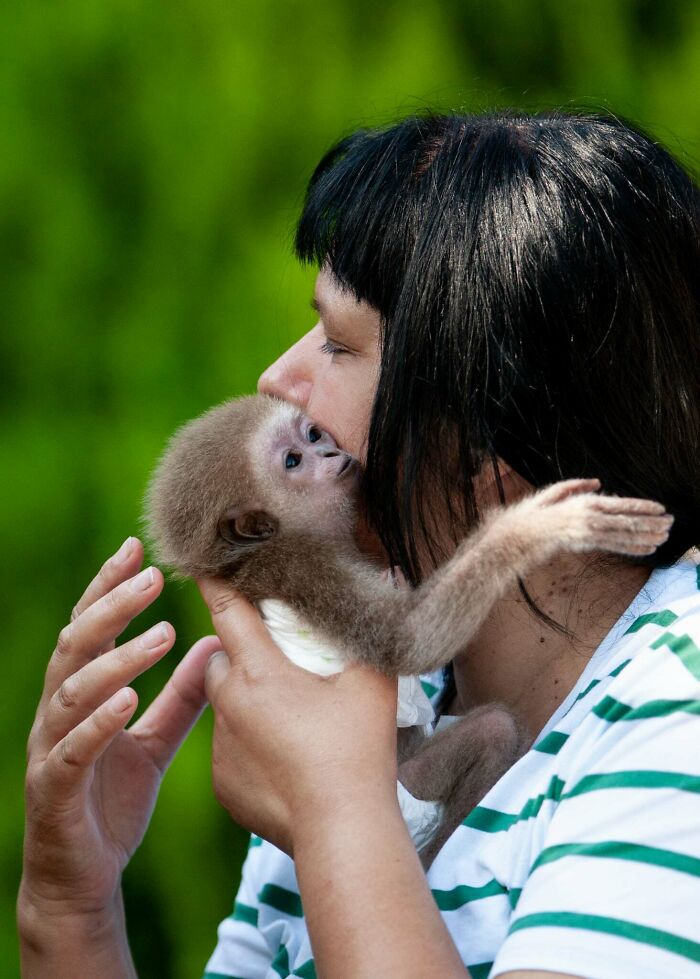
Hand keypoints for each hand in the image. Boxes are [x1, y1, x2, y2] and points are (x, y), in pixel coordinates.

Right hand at [20, 538, 220, 934]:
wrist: (81, 880)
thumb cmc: (112, 802)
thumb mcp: (155, 742)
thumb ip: (180, 697)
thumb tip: (215, 648)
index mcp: (83, 695)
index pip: (91, 629)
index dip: (110, 588)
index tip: (138, 550)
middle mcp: (60, 713)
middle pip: (76, 644)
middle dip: (111, 606)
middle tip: (151, 577)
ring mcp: (50, 749)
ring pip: (72, 690)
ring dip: (116, 659)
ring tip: (161, 635)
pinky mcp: (53, 790)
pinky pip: (71, 751)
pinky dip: (98, 723)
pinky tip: (128, 700)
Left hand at [198, 579, 398, 854]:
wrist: (341, 831)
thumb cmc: (359, 749)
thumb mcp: (374, 682)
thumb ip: (373, 629)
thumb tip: (389, 575)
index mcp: (260, 673)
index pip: (226, 611)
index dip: (216, 582)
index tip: (204, 558)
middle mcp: (229, 706)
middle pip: (220, 661)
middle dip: (240, 654)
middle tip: (279, 666)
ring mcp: (222, 748)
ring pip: (224, 708)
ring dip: (246, 703)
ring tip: (290, 720)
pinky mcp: (223, 786)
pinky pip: (228, 751)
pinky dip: (248, 746)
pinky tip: (284, 759)